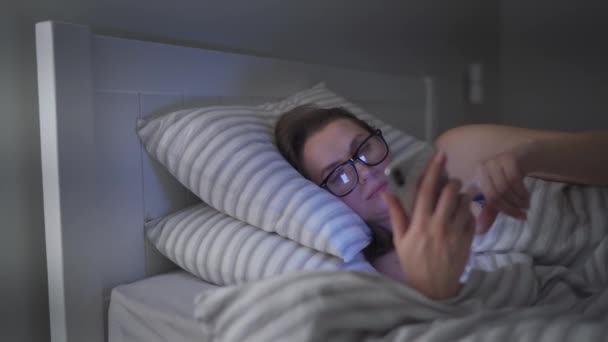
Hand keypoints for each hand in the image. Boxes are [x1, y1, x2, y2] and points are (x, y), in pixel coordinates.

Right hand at [382, 152, 474, 299]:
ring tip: (458, 194)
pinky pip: (472, 217)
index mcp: (419, 223)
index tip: (440, 155)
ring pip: (464, 203)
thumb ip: (396, 214)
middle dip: (452, 181)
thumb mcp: (400, 240)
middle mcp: (438, 225)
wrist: (435, 288)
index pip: (427, 191)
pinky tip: (463, 211)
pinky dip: (469, 210)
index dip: (434, 171)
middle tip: (450, 180)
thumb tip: (386, 193)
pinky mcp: (468, 240)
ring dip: (462, 194)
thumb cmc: (413, 262)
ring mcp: (455, 233)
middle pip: (449, 192)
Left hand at [466, 146, 529, 233]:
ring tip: (526, 204)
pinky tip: (528, 195)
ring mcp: (494, 161)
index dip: (503, 210)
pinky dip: (523, 190)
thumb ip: (489, 212)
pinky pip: (515, 179)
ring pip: (505, 187)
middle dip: (511, 206)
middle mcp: (482, 168)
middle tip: (524, 213)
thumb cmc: (508, 178)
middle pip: (495, 194)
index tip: (518, 218)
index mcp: (476, 177)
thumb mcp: (498, 195)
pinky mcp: (508, 157)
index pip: (487, 199)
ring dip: (519, 199)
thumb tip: (478, 232)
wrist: (525, 156)